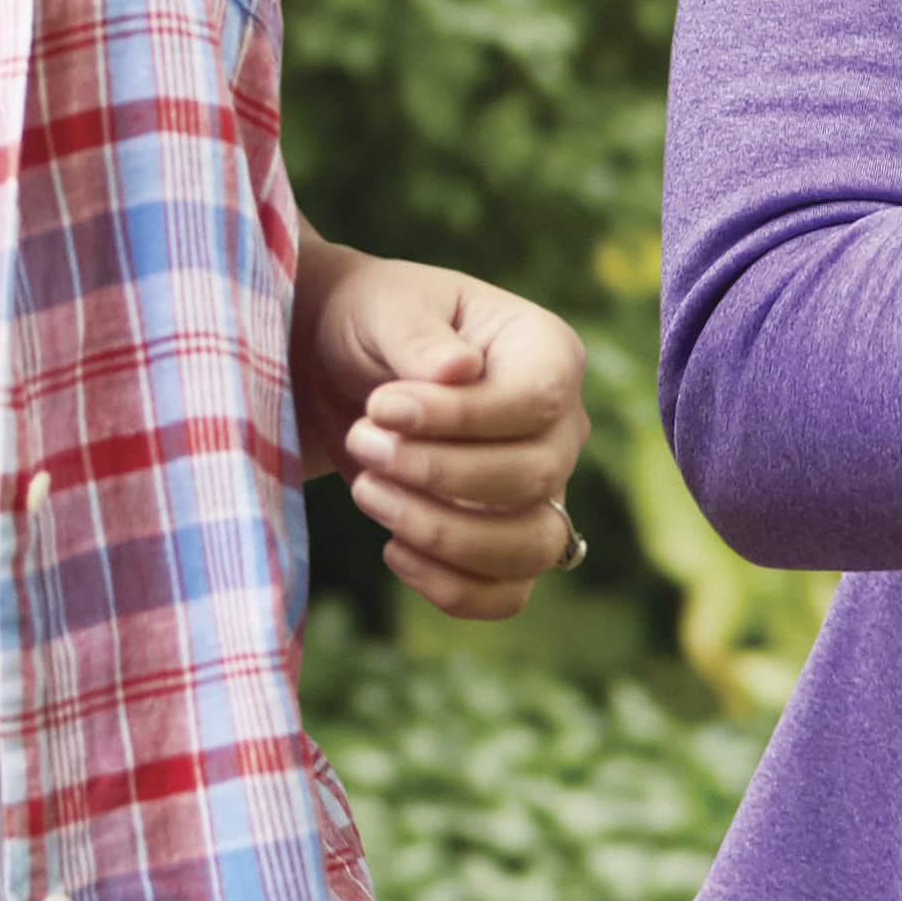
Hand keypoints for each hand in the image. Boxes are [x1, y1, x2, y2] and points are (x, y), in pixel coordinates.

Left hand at [300, 251, 591, 618]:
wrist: (341, 370)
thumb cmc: (375, 323)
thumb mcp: (386, 307)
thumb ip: (419, 337)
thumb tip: (459, 369)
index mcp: (548, 354)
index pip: (535, 401)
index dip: (460, 418)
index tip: (381, 406)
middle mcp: (560, 429)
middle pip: (536, 479)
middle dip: (437, 473)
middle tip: (362, 440)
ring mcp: (541, 493)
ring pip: (531, 547)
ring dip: (444, 536)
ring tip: (368, 491)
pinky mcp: (504, 543)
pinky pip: (507, 594)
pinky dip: (451, 589)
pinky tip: (392, 548)